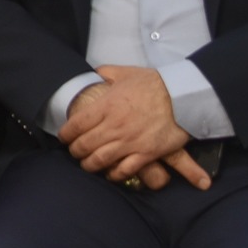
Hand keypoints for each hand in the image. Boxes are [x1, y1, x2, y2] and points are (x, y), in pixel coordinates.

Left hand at [58, 66, 210, 189]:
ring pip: (100, 160)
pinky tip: (110, 173)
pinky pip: (124, 170)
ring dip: (89, 165)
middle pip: (84, 145)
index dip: (66, 134)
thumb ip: (106, 73)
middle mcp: (114, 126)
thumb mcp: (126, 73)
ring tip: (87, 164)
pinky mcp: (146, 154)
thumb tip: (95, 73)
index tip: (64, 137)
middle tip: (74, 152)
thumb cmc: (154, 83)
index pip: (76, 124)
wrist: (183, 96)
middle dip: (75, 151)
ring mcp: (130, 142)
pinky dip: (114, 174)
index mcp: (106, 106)